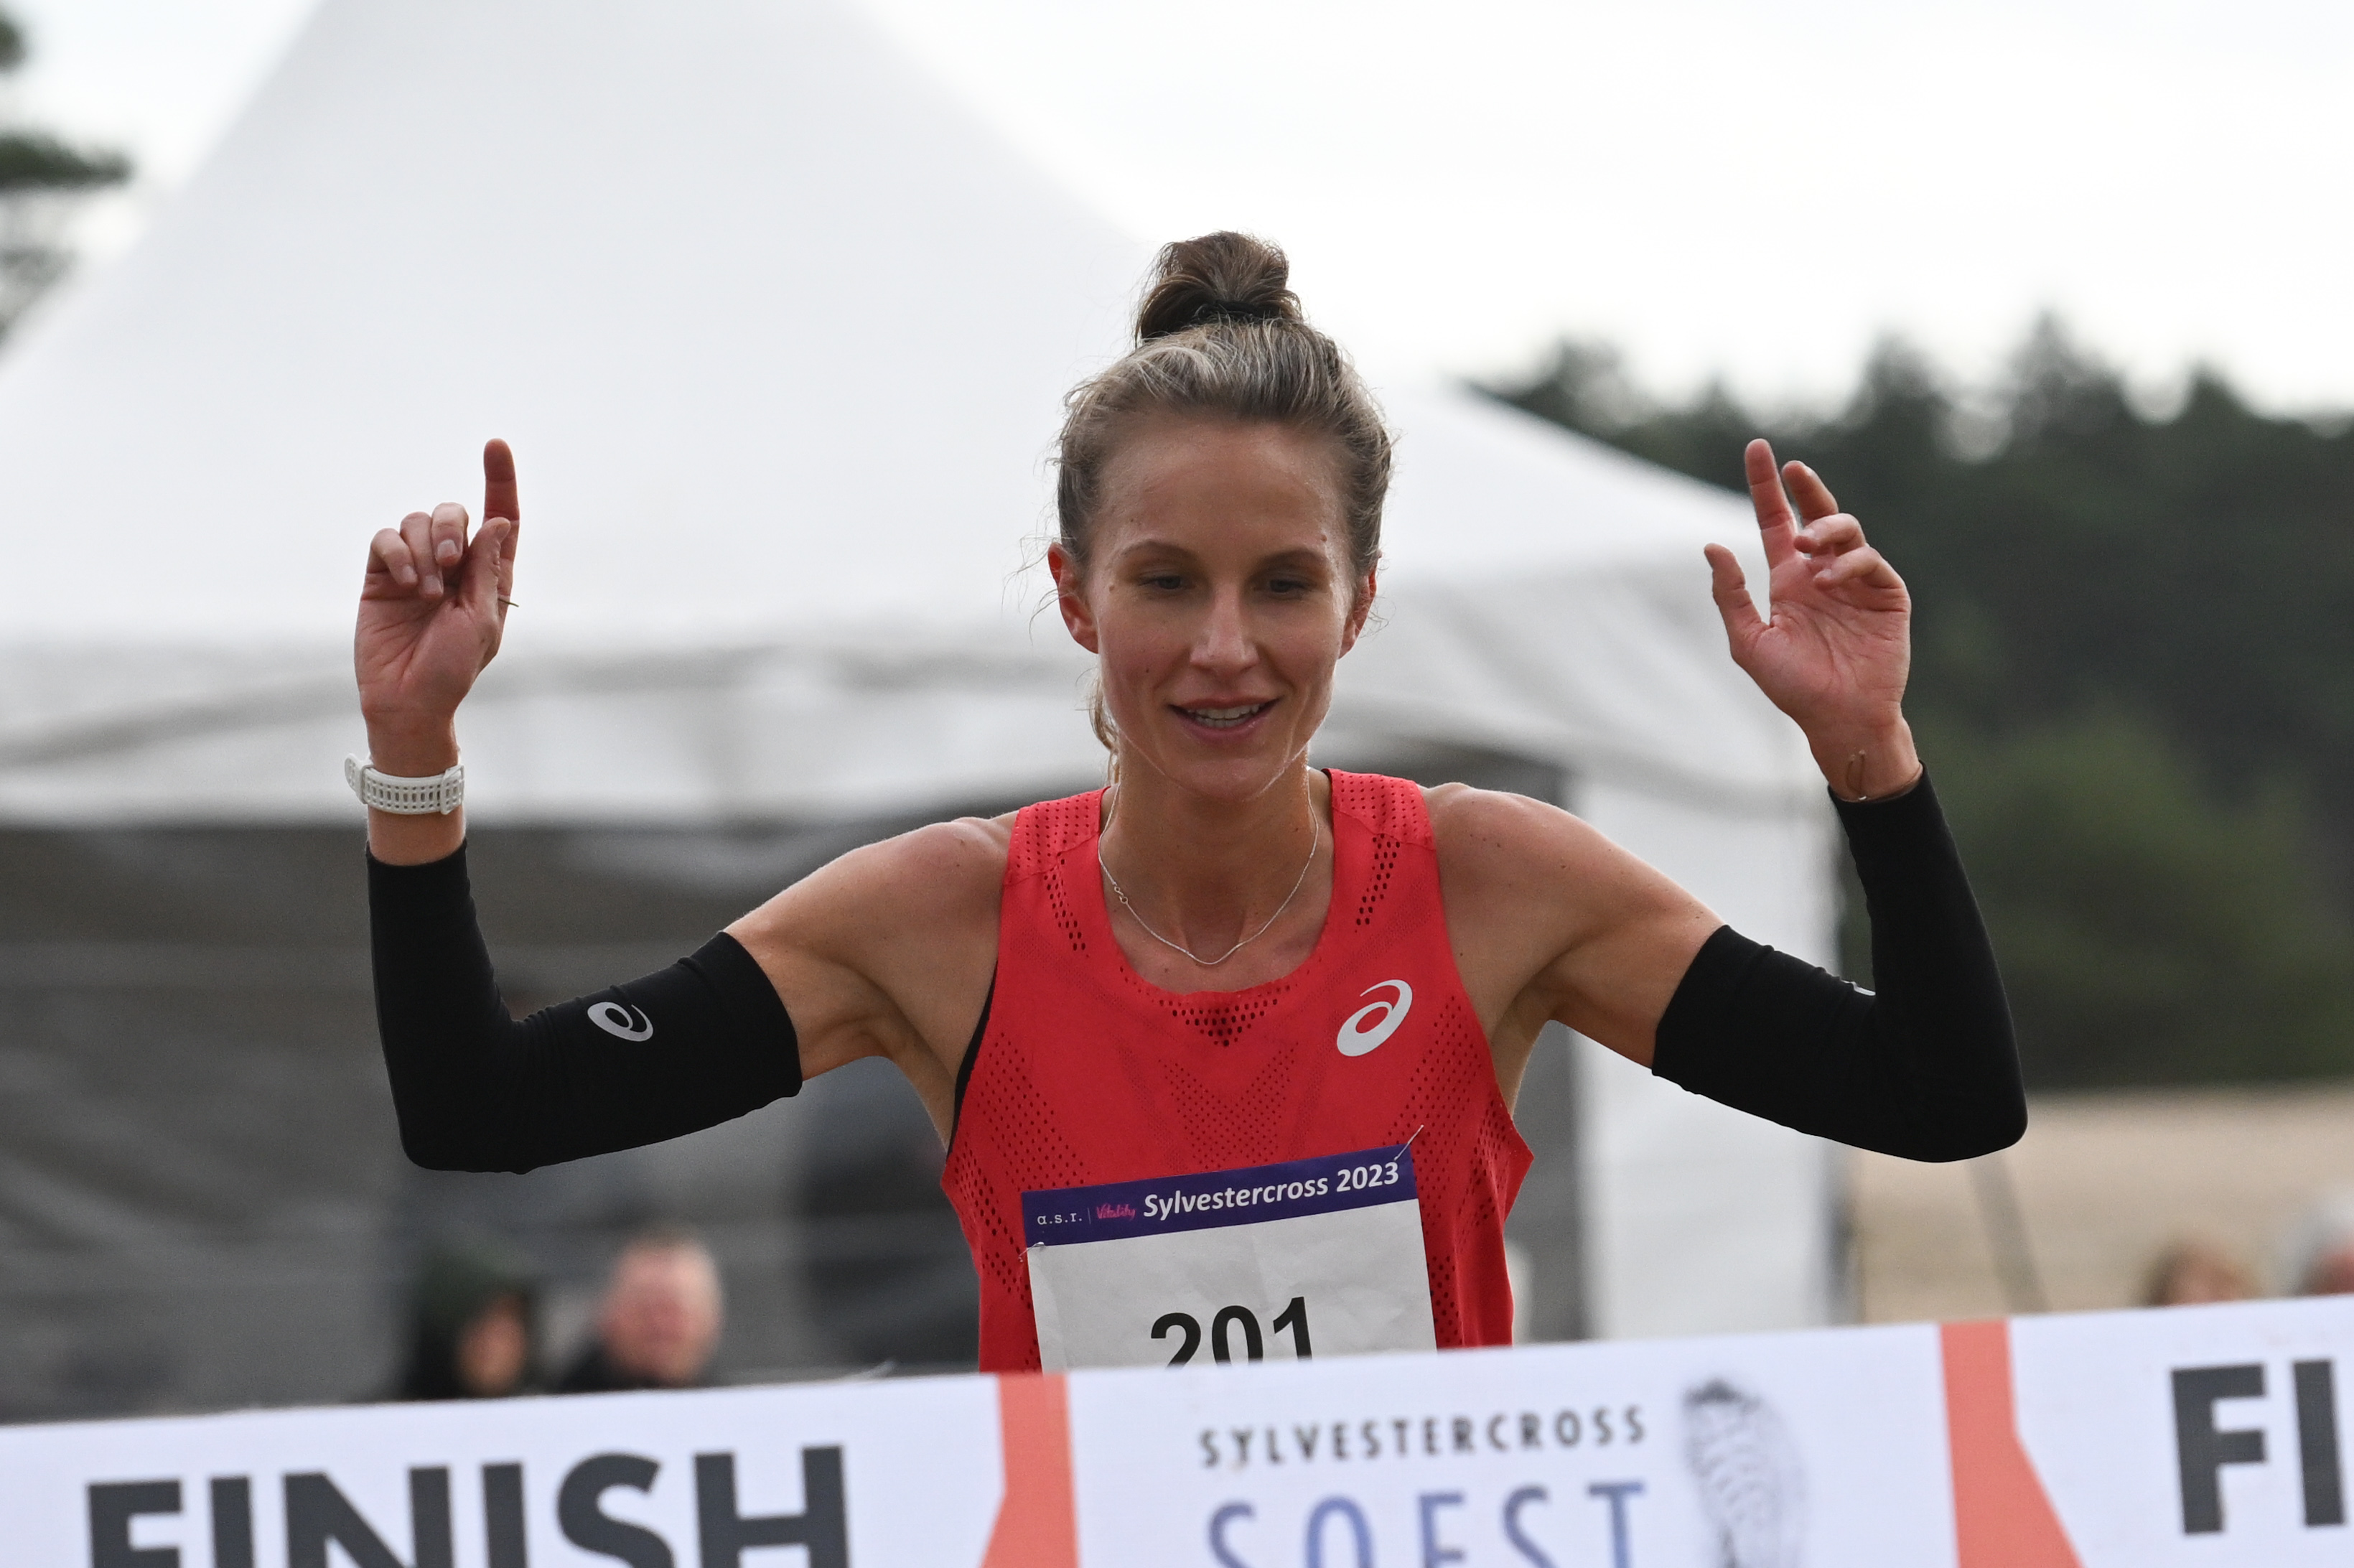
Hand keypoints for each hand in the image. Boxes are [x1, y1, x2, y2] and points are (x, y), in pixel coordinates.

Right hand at [355, 440, 519, 773]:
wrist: (406, 700)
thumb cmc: (452, 670)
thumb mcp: (481, 621)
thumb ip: (486, 569)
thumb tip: (498, 521)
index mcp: (489, 575)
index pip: (500, 518)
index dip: (500, 480)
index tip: (496, 445)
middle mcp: (454, 565)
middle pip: (455, 512)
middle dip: (452, 529)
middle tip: (449, 568)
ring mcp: (416, 566)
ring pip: (418, 521)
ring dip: (423, 549)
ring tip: (423, 592)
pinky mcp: (380, 573)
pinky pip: (386, 539)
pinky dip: (396, 552)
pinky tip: (402, 582)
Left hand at [1705, 438, 1919, 799]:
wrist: (1839, 719)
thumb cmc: (1793, 687)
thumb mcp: (1749, 641)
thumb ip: (1730, 595)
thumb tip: (1711, 544)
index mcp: (1789, 580)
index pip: (1775, 521)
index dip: (1766, 486)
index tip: (1758, 448)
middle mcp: (1823, 573)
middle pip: (1816, 514)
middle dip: (1805, 487)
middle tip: (1791, 469)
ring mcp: (1857, 582)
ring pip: (1846, 531)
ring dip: (1825, 528)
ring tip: (1807, 546)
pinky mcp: (1887, 595)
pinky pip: (1870, 562)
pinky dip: (1849, 563)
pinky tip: (1830, 580)